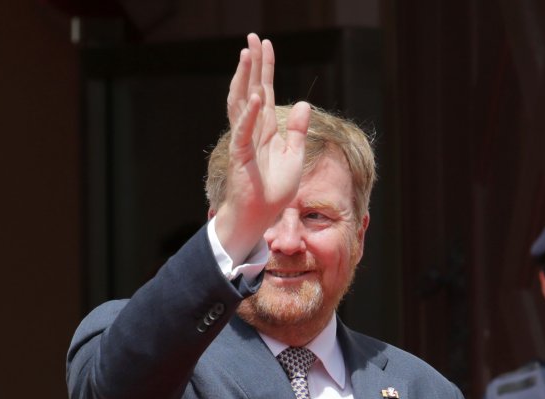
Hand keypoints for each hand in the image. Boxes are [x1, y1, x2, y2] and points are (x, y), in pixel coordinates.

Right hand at [214, 33, 310, 262]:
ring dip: (245, 79)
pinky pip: (245, 130)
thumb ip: (297, 129)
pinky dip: (250, 114)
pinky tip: (256, 97)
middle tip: (252, 38)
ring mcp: (244, 140)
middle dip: (252, 64)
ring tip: (247, 55)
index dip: (265, 68)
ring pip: (242, 103)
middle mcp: (252, 129)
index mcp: (266, 128)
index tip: (266, 45)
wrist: (259, 214)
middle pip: (251, 89)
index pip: (264, 91)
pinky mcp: (241, 155)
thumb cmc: (274, 190)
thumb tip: (303, 103)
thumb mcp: (293, 155)